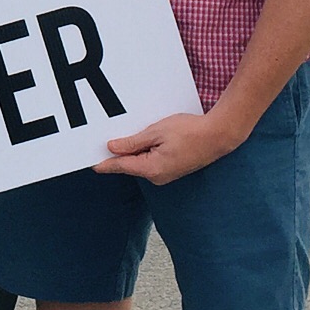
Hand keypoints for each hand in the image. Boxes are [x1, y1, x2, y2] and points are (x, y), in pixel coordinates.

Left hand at [96, 111, 240, 184]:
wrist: (218, 136)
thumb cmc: (190, 132)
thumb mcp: (156, 132)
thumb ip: (133, 143)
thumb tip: (112, 149)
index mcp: (152, 168)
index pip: (120, 166)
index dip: (104, 163)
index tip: (90, 163)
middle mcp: (157, 176)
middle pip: (130, 165)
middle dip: (119, 153)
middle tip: (105, 141)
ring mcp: (166, 175)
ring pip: (141, 162)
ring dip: (134, 151)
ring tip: (128, 136)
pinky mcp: (172, 169)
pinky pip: (152, 161)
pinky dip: (145, 152)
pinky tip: (145, 140)